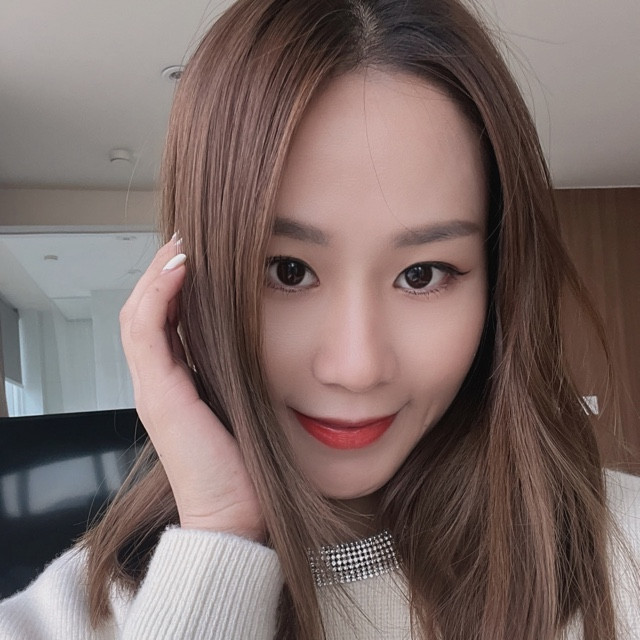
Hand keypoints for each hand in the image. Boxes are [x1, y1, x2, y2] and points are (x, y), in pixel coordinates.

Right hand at [119, 236, 264, 541]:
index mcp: (176, 382)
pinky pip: (147, 331)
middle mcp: (157, 381)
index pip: (162, 319)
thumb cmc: (246, 463)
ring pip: (139, 314)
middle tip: (185, 240)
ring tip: (180, 246)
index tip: (197, 255)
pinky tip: (180, 269)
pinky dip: (159, 295)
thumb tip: (262, 336)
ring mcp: (152, 387)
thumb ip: (240, 371)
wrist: (236, 512)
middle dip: (162, 272)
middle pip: (144, 310)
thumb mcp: (245, 402)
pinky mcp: (158, 394)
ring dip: (158, 275)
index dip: (173, 284)